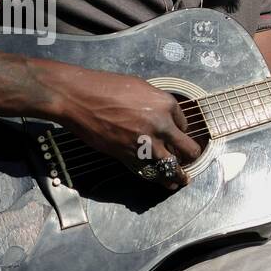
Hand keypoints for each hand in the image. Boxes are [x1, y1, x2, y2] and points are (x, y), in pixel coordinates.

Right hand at [49, 67, 201, 189]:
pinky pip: (149, 171)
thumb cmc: (105, 87)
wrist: (79, 98)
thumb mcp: (140, 87)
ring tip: (183, 180)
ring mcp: (145, 143)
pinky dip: (158, 178)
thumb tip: (163, 115)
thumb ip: (156, 103)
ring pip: (171, 166)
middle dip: (191, 155)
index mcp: (166, 104)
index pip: (184, 124)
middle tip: (191, 160)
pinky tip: (164, 182)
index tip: (179, 134)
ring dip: (179, 175)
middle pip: (187, 148)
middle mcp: (161, 125)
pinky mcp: (128, 155)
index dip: (182, 131)